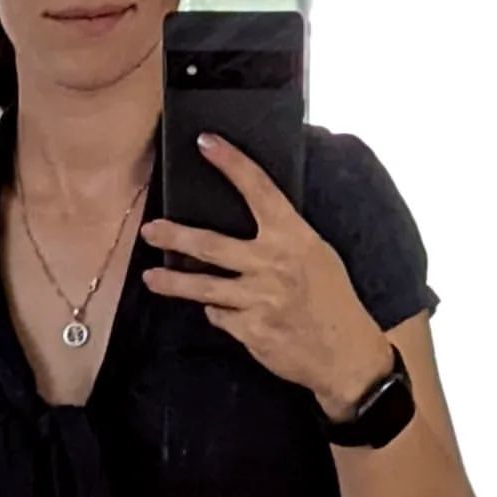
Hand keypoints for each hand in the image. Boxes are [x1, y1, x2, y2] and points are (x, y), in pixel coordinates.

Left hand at [140, 131, 393, 417]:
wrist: (345, 354)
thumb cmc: (332, 301)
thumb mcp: (317, 256)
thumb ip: (283, 239)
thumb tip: (244, 224)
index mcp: (294, 237)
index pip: (258, 189)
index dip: (231, 163)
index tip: (206, 143)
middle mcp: (273, 264)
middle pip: (210, 244)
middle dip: (175, 236)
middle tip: (150, 230)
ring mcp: (259, 299)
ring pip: (203, 286)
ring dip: (172, 283)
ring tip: (151, 279)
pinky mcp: (250, 330)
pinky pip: (219, 316)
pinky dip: (217, 312)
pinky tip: (223, 312)